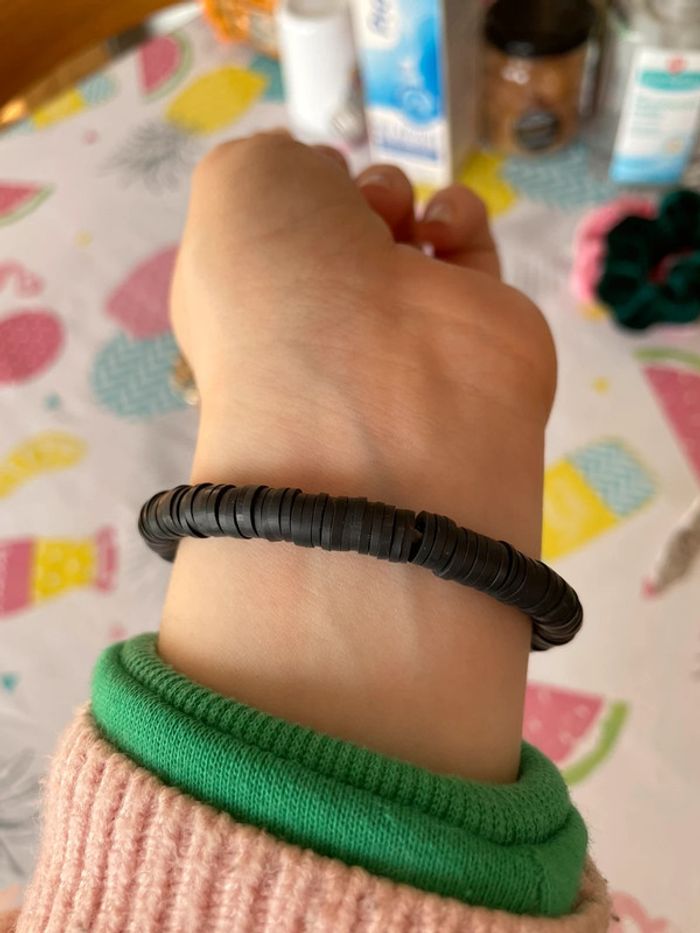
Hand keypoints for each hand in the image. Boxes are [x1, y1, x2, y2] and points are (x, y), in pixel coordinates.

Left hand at [160, 134, 556, 781]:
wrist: (376, 409)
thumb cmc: (281, 291)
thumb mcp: (239, 193)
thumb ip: (274, 172)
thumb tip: (334, 195)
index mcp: (254, 323)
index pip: (272, 266)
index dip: (292, 218)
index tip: (301, 220)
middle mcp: (324, 347)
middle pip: (349, 252)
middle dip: (357, 212)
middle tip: (356, 222)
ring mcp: (403, 357)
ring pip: (417, 252)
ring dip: (412, 216)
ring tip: (402, 237)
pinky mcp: (481, 360)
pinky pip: (473, 272)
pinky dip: (463, 236)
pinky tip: (445, 252)